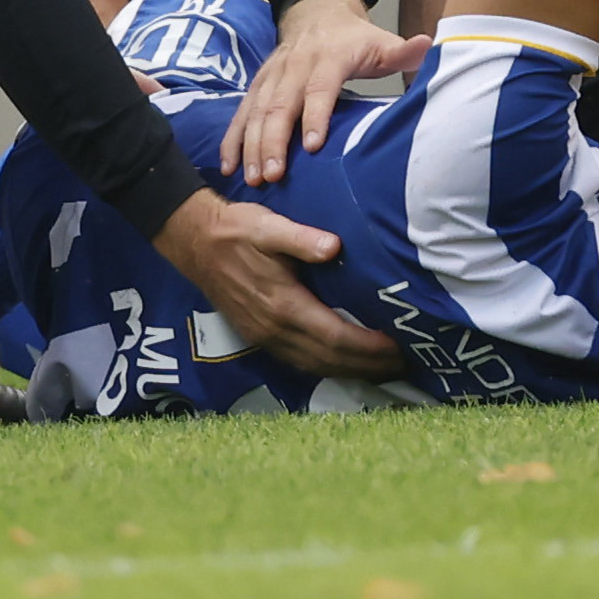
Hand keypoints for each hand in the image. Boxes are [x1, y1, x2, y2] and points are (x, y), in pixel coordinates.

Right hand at [154, 190, 402, 382]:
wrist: (195, 242)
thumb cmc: (238, 230)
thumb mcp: (270, 226)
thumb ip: (302, 239)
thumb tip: (334, 247)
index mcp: (283, 305)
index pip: (335, 336)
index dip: (367, 346)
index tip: (397, 347)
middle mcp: (275, 329)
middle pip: (329, 359)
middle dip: (367, 366)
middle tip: (402, 365)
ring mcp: (265, 337)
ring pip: (314, 365)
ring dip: (349, 372)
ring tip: (381, 371)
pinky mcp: (258, 336)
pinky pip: (299, 362)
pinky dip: (326, 367)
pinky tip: (342, 365)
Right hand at [227, 0, 417, 186]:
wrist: (317, 11)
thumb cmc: (354, 38)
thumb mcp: (381, 41)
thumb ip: (403, 51)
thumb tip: (428, 46)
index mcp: (328, 57)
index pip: (320, 88)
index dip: (316, 115)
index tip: (314, 146)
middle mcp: (295, 65)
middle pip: (281, 104)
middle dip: (274, 141)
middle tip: (273, 176)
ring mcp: (272, 75)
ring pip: (257, 111)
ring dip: (252, 145)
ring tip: (252, 178)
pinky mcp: (257, 84)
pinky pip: (241, 112)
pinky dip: (232, 138)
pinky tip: (228, 165)